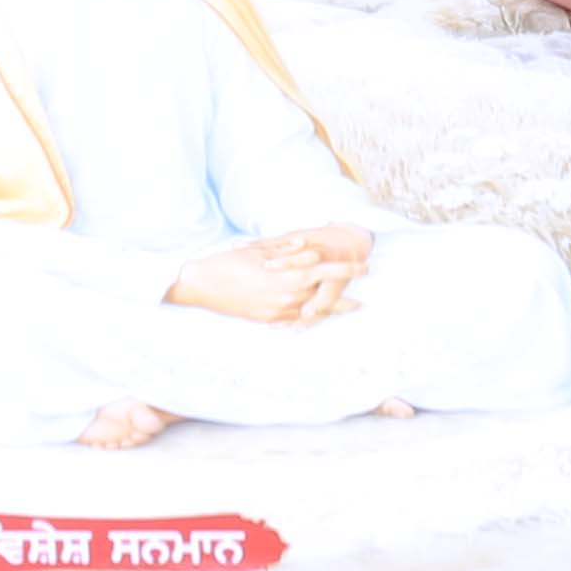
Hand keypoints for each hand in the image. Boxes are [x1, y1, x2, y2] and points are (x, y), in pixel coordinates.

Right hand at [166, 227, 371, 322]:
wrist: (203, 285)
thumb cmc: (230, 261)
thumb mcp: (261, 249)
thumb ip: (288, 250)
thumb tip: (308, 247)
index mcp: (291, 275)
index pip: (330, 272)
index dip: (350, 270)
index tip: (367, 267)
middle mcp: (290, 297)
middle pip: (327, 298)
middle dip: (347, 296)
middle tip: (364, 299)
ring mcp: (279, 312)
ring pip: (314, 313)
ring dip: (332, 311)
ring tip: (349, 310)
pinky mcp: (268, 321)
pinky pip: (295, 323)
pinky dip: (308, 320)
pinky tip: (316, 319)